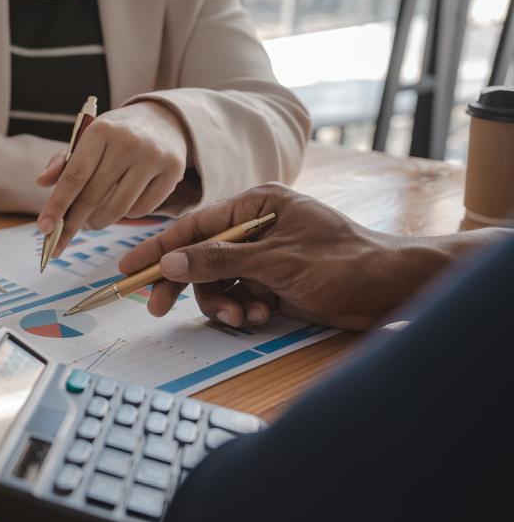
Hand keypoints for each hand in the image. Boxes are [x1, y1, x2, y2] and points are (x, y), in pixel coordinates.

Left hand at [36, 101, 189, 256]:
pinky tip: (119, 208)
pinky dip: (125, 216)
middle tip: (60, 240)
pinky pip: (141, 210)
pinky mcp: (173, 171)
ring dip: (98, 223)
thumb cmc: (116, 135)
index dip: (57, 206)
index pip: (74, 176)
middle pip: (93, 197)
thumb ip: (64, 161)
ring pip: (118, 209)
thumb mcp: (89, 138)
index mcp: (101, 131)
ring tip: (90, 222)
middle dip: (73, 224)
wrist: (163, 120)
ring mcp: (153, 156)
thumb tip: (41, 183)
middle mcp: (128, 142)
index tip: (44, 229)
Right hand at [119, 184, 453, 330]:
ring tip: (241, 318)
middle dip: (188, 285)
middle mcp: (258, 226)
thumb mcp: (275, 261)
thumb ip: (218, 261)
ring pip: (217, 282)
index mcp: (258, 204)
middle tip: (158, 309)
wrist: (393, 289)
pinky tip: (258, 318)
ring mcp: (265, 256)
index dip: (158, 247)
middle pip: (200, 256)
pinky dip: (241, 311)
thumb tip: (170, 263)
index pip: (195, 225)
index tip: (128, 268)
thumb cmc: (344, 263)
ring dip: (222, 303)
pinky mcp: (274, 282)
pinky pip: (237, 296)